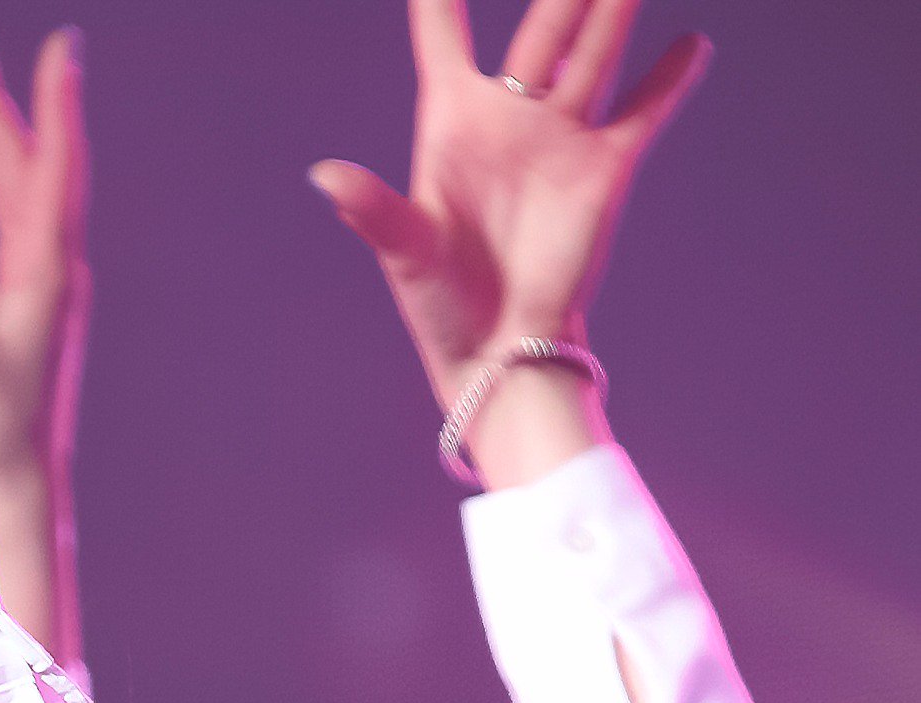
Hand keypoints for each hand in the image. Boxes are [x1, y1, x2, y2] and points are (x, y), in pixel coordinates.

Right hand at [0, 24, 86, 506]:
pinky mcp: (26, 298)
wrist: (18, 490)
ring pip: (15, 185)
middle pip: (27, 161)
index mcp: (45, 269)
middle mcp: (52, 265)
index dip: (54, 100)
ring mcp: (42, 281)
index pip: (51, 162)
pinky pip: (7, 215)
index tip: (62, 42)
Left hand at [313, 0, 709, 422]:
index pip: (443, 32)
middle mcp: (512, 114)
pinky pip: (644, 111)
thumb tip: (322, 176)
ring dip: (616, 4)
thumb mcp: (404, 252)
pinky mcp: (605, 167)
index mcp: (453, 120)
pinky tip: (693, 45)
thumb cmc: (441, 306)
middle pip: (545, 22)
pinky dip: (669, 79)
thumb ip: (371, 207)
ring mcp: (562, 134)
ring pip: (597, 47)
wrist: (500, 354)